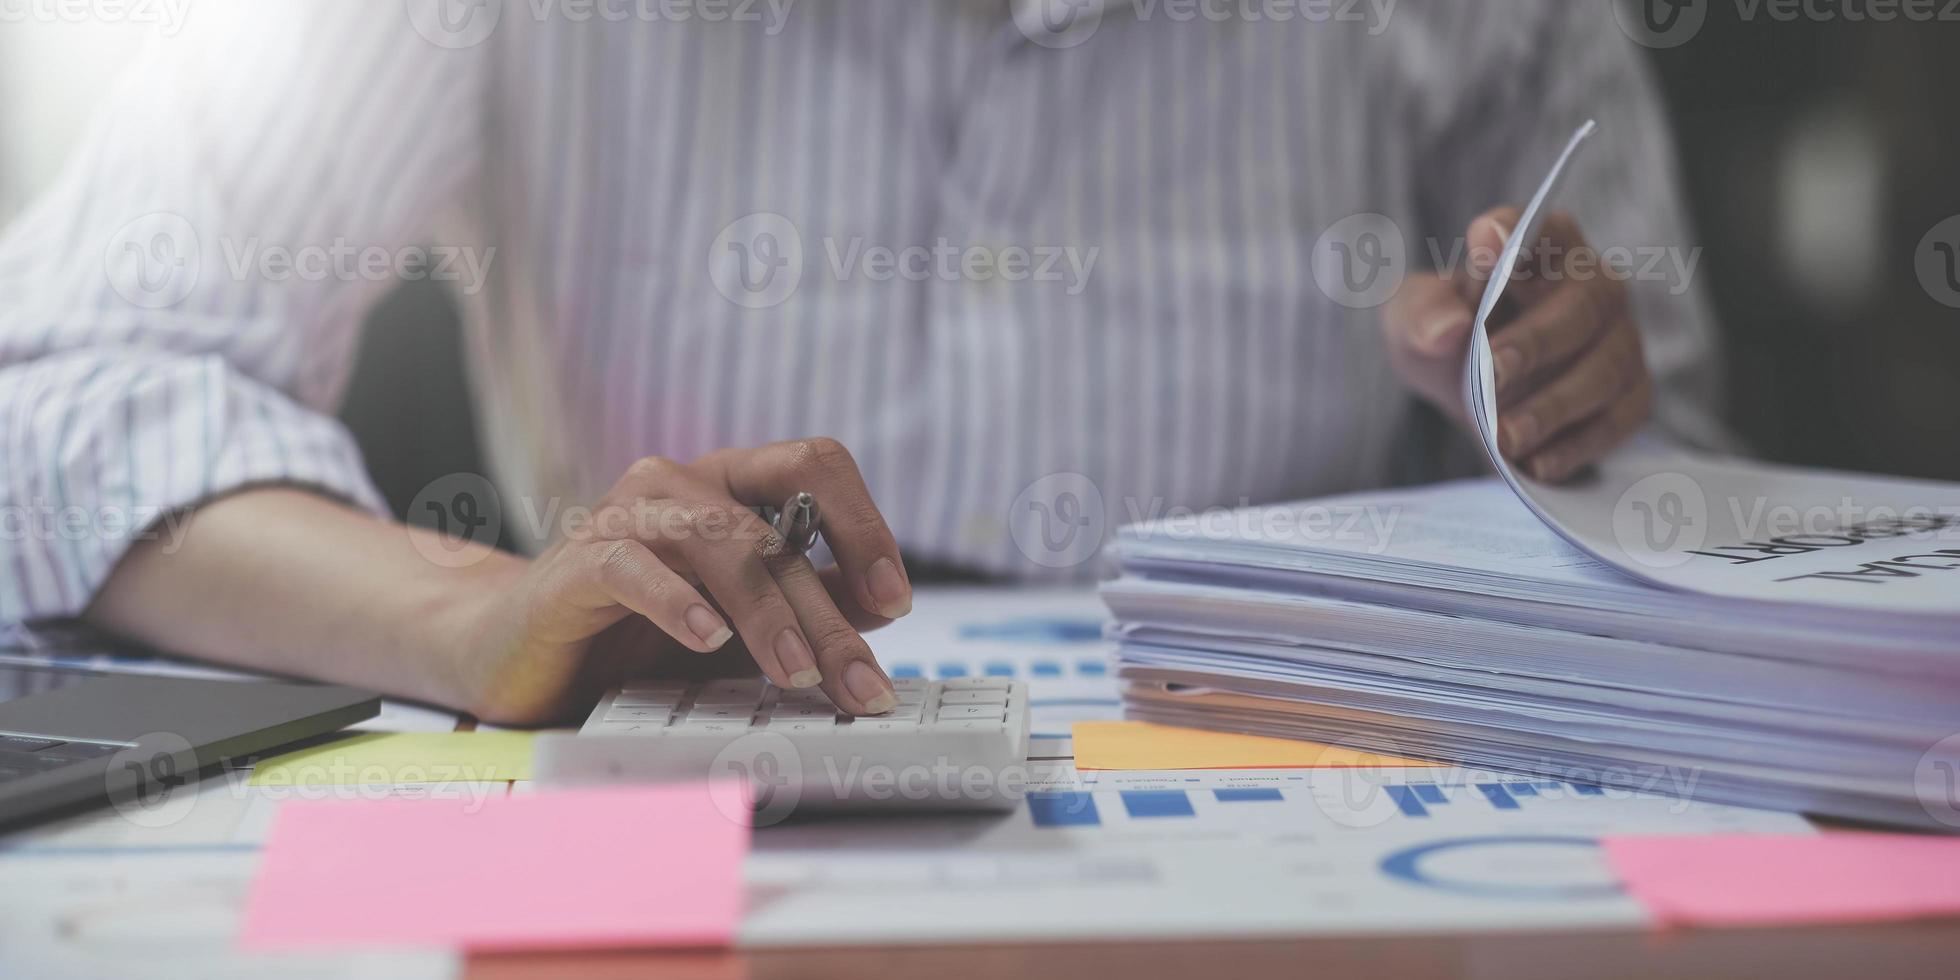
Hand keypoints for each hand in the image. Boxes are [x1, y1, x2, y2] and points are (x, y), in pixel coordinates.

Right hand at [439, 437, 912, 724]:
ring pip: (718, 543)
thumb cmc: (633, 638)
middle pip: (776, 531)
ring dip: (768, 612)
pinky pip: (633, 568)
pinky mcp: (575, 562)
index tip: (895, 601)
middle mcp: (680, 485)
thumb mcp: (742, 630)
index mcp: (729, 486)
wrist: (516, 656)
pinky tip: (706, 641)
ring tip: (795, 674)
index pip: (815, 466)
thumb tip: (880, 609)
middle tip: (860, 684)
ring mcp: (625, 515)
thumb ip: (809, 609)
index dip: (864, 525)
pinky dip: (676, 603)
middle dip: (829, 616)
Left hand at [1381, 206, 1652, 481]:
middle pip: (1583, 304)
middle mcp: (1594, 284)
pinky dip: (1577, 444)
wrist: (1472, 395)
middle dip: (1536, 342)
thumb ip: (1420, 315)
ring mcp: (1621, 339)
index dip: (1512, 234)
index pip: (1536, 228)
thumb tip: (1447, 330)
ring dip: (1553, 406)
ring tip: (1504, 436)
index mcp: (1540, 246)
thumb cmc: (1448, 339)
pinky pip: (1618, 419)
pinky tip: (1537, 463)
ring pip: (1604, 368)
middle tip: (1492, 377)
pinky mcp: (1631, 394)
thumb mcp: (1412, 322)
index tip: (1482, 247)